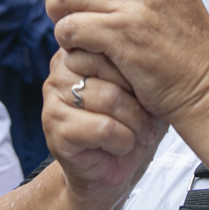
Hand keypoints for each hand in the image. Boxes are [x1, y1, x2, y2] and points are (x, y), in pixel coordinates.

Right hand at [42, 48, 164, 203]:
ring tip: (140, 133)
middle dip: (140, 97)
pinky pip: (103, 128)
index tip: (151, 90)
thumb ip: (142, 61)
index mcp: (81, 48)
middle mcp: (61, 67)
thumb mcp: (144, 87)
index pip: (114, 40)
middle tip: (150, 116)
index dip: (141, 69)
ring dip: (136, 122)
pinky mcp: (54, 127)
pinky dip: (123, 141)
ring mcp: (53, 96)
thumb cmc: (131, 125)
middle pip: (113, 67)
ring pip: (111, 98)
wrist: (110, 171)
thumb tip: (155, 37)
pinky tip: (121, 145)